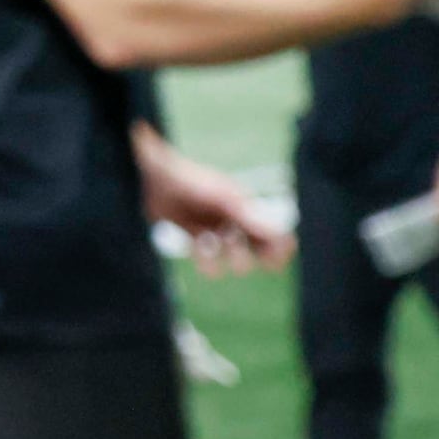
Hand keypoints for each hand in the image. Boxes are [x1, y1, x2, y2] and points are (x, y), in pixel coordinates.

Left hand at [138, 134, 292, 275]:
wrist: (154, 175)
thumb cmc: (194, 182)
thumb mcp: (225, 201)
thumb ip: (253, 220)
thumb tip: (285, 238)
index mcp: (246, 207)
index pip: (273, 234)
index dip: (278, 250)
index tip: (275, 262)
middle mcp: (233, 220)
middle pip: (254, 252)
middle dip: (244, 255)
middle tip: (229, 242)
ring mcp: (214, 229)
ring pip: (231, 259)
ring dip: (221, 257)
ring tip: (208, 241)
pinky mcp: (194, 237)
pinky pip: (208, 260)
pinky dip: (204, 258)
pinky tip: (196, 244)